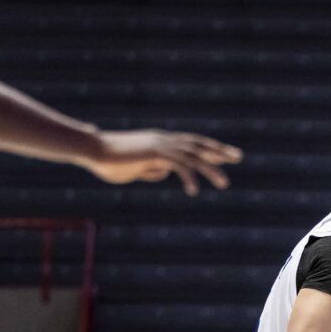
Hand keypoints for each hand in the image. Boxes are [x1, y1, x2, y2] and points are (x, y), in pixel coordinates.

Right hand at [82, 130, 242, 193]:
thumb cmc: (109, 161)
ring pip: (192, 155)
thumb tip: (163, 173)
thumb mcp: (134, 169)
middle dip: (219, 151)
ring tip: (224, 183)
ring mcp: (159, 145)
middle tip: (238, 157)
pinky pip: (177, 165)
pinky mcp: (153, 153)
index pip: (192, 144)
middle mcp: (164, 140)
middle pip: (198, 144)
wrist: (92, 150)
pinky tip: (194, 191)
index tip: (227, 155)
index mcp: (161, 142)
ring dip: (210, 169)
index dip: (210, 149)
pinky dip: (188, 176)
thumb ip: (150, 170)